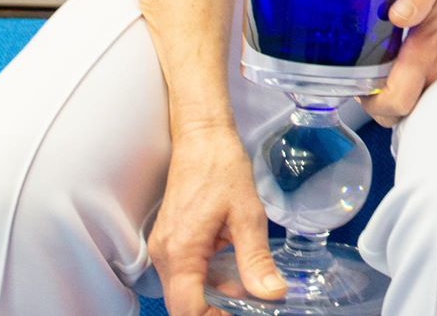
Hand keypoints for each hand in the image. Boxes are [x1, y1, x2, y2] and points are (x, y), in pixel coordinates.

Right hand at [150, 123, 286, 315]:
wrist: (202, 139)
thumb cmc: (222, 168)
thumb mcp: (247, 215)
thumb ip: (256, 260)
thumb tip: (272, 294)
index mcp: (180, 252)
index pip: (188, 309)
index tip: (243, 313)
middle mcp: (164, 255)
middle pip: (183, 305)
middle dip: (214, 310)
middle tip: (249, 303)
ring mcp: (164, 248)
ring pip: (184, 290)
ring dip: (213, 295)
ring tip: (246, 286)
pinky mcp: (169, 241)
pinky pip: (185, 273)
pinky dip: (208, 278)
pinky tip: (233, 269)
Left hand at [359, 0, 436, 125]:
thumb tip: (396, 14)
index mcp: (426, 53)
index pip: (394, 102)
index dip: (370, 101)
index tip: (358, 81)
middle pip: (398, 114)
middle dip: (377, 104)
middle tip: (365, 80)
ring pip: (412, 107)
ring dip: (392, 97)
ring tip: (381, 73)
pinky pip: (426, 94)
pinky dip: (410, 89)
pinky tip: (402, 68)